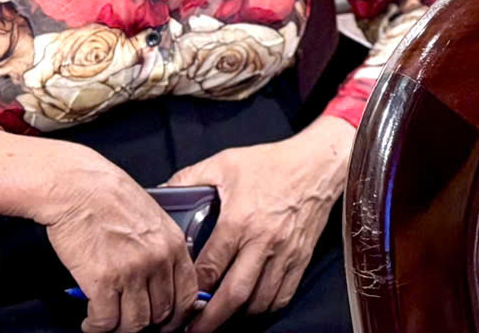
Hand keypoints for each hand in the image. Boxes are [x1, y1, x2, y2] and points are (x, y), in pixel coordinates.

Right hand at [32, 149, 201, 332]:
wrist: (79, 187)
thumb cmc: (110, 198)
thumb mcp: (152, 218)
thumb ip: (162, 248)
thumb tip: (161, 281)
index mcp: (173, 244)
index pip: (188, 294)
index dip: (177, 316)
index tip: (166, 323)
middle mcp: (158, 260)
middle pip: (162, 313)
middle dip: (147, 325)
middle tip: (131, 323)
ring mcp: (132, 271)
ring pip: (135, 323)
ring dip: (120, 329)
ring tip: (108, 323)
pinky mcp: (103, 280)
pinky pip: (105, 321)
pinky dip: (97, 327)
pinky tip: (91, 322)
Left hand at [171, 118, 352, 331]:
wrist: (319, 163)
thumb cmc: (272, 162)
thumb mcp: (226, 162)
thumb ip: (190, 177)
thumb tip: (160, 191)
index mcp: (240, 220)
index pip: (210, 268)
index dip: (191, 291)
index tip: (179, 303)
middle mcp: (263, 241)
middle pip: (234, 295)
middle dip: (210, 320)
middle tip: (193, 332)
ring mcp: (285, 253)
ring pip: (259, 301)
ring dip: (237, 315)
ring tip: (220, 317)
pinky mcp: (301, 258)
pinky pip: (282, 296)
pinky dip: (264, 307)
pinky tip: (250, 305)